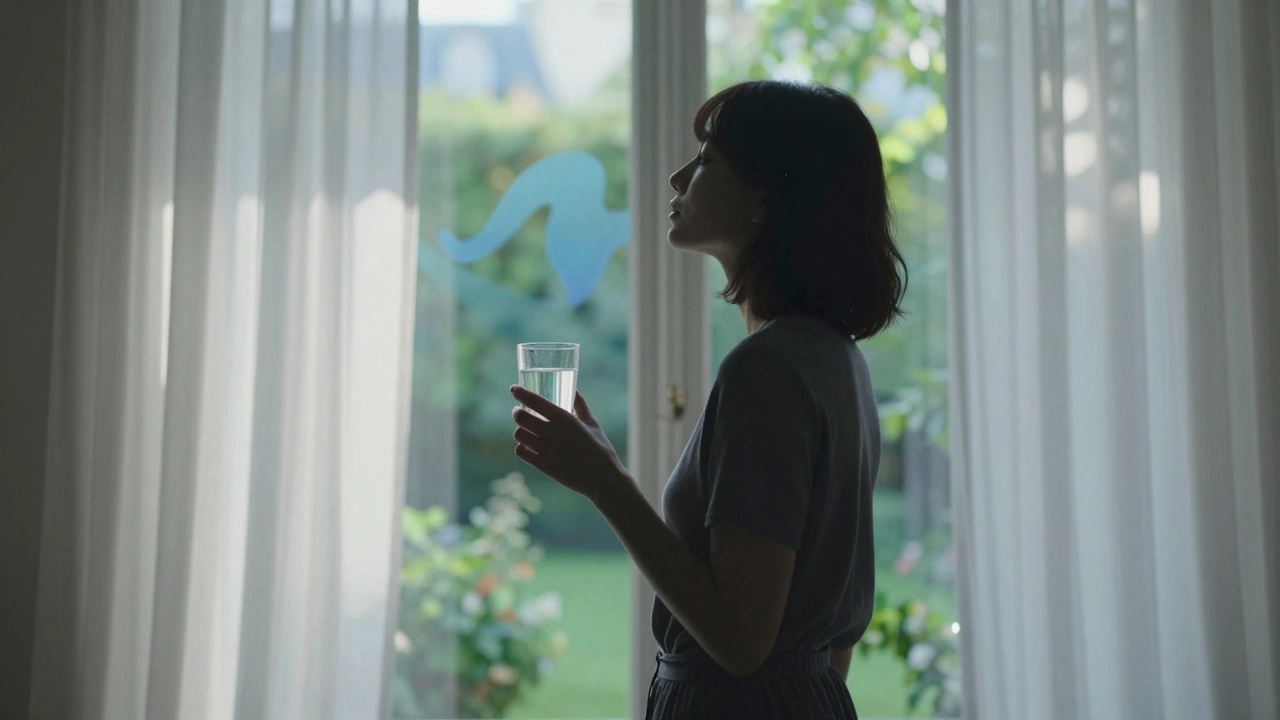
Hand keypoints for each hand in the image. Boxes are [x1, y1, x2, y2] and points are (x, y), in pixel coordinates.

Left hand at [510, 386, 630, 504]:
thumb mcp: (592, 424)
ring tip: (524, 429)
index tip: (513, 389)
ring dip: (520, 430)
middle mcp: (554, 433)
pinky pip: (521, 452)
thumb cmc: (600, 449)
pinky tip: (527, 446)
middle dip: (517, 412)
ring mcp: (547, 450)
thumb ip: (581, 406)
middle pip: (522, 417)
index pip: (536, 401)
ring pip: (519, 434)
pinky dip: (521, 447)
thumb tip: (574, 389)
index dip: (521, 393)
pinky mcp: (543, 466)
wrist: (603, 479)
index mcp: (566, 419)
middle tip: (518, 411)